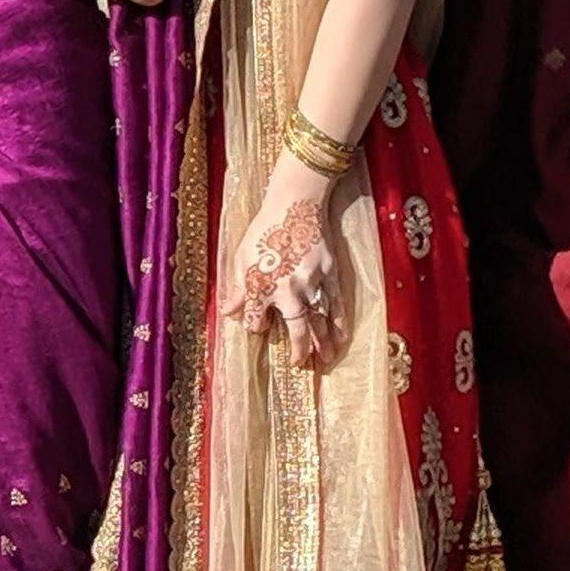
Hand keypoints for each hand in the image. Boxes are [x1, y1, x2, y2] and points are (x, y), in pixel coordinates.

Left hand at [223, 155, 342, 368]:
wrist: (295, 205)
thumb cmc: (263, 229)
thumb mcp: (241, 257)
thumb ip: (236, 287)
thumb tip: (227, 312)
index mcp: (260, 285)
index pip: (255, 319)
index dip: (255, 324)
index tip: (259, 325)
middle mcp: (287, 290)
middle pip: (294, 328)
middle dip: (297, 350)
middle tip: (299, 365)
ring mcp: (311, 283)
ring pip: (319, 320)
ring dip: (322, 343)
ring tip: (325, 361)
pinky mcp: (330, 274)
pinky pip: (336, 304)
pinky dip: (339, 322)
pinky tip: (341, 338)